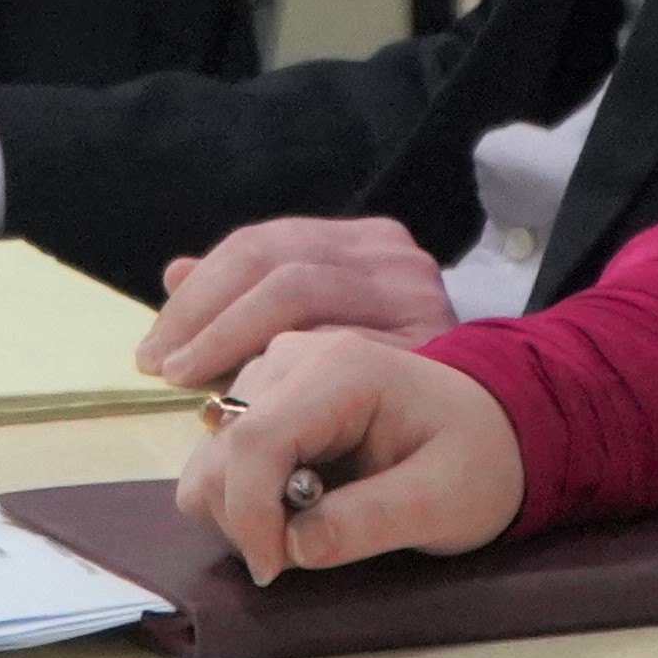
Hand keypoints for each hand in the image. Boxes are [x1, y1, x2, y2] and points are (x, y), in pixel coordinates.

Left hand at [137, 216, 457, 385]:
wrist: (502, 416)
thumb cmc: (395, 373)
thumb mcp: (325, 321)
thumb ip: (255, 292)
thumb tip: (174, 271)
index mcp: (361, 242)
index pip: (259, 247)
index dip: (199, 296)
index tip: (155, 350)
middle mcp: (392, 261)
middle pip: (279, 271)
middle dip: (209, 320)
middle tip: (167, 370)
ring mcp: (416, 300)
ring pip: (303, 301)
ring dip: (235, 345)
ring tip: (198, 395)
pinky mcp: (432, 347)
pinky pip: (339, 355)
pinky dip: (288, 380)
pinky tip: (257, 415)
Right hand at [175, 330, 523, 581]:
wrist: (492, 429)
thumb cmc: (478, 461)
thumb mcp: (446, 501)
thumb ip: (370, 522)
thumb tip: (292, 549)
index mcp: (341, 370)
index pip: (255, 441)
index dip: (249, 513)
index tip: (275, 569)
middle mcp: (291, 358)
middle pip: (220, 451)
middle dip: (246, 518)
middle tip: (303, 552)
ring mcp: (270, 374)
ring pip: (211, 457)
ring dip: (243, 510)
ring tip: (310, 523)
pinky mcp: (261, 398)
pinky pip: (221, 458)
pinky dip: (244, 497)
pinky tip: (296, 504)